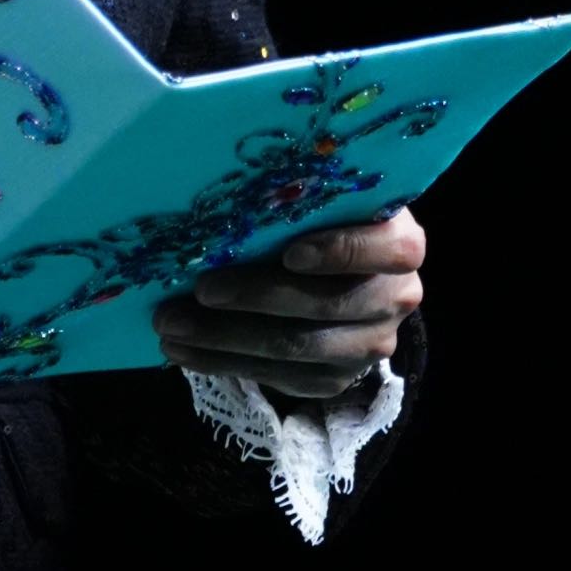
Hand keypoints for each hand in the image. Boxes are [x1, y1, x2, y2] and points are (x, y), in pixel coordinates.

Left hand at [151, 208, 425, 402]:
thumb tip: (220, 191)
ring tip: (171, 326)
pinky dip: (224, 363)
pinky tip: (183, 351)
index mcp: (400, 243)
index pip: (384, 249)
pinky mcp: (338, 378)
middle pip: (323, 304)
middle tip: (198, 289)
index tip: (288, 253)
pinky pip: (279, 377)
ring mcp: (370, 344)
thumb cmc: (324, 220)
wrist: (348, 275)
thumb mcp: (324, 200)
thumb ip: (297, 197)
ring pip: (295, 347)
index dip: (337, 251)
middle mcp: (395, 297)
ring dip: (224, 338)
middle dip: (252, 298)